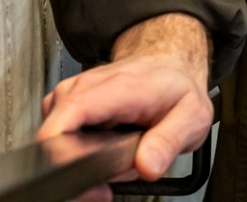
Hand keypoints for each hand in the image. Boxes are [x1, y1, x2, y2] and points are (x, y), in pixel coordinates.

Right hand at [38, 13, 212, 201]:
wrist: (169, 64)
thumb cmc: (176, 87)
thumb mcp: (191, 116)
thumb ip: (169, 141)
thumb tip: (147, 165)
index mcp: (117, 87)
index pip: (68, 117)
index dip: (65, 156)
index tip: (88, 180)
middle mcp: (88, 86)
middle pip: (56, 138)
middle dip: (84, 169)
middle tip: (121, 168)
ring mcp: (75, 92)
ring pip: (56, 142)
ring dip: (83, 161)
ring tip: (119, 155)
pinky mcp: (68, 102)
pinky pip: (58, 137)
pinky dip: (78, 152)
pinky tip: (104, 149)